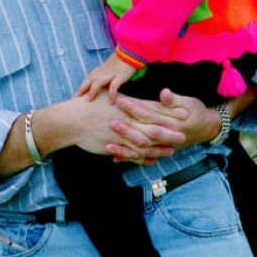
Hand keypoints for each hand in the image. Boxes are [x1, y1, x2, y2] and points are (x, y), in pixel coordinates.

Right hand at [56, 92, 179, 164]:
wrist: (71, 119)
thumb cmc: (87, 104)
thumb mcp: (107, 96)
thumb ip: (122, 99)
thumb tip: (132, 99)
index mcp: (128, 105)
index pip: (154, 108)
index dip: (170, 111)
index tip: (184, 112)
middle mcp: (127, 119)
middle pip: (153, 126)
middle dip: (170, 131)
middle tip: (185, 134)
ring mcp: (121, 133)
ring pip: (145, 142)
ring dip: (159, 147)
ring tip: (172, 150)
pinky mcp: (114, 145)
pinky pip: (132, 153)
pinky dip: (142, 158)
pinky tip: (151, 161)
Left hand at [76, 52, 136, 102]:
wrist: (132, 51)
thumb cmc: (124, 59)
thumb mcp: (113, 65)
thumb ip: (108, 71)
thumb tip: (106, 80)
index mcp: (102, 68)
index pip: (90, 76)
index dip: (83, 84)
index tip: (78, 91)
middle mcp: (104, 71)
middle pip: (90, 79)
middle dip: (83, 87)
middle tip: (77, 96)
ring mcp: (111, 74)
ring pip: (98, 82)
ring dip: (93, 91)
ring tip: (90, 100)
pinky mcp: (120, 77)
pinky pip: (113, 86)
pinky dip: (111, 94)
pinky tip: (112, 102)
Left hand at [106, 87, 218, 160]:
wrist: (207, 128)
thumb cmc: (196, 111)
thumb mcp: (189, 102)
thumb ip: (174, 99)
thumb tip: (164, 93)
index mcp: (170, 121)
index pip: (148, 114)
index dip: (134, 108)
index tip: (120, 101)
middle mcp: (165, 136)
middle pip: (142, 134)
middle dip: (126, 130)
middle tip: (110, 123)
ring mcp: (163, 146)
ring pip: (142, 150)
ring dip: (125, 149)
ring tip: (108, 146)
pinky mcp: (160, 151)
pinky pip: (144, 157)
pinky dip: (130, 158)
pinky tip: (116, 158)